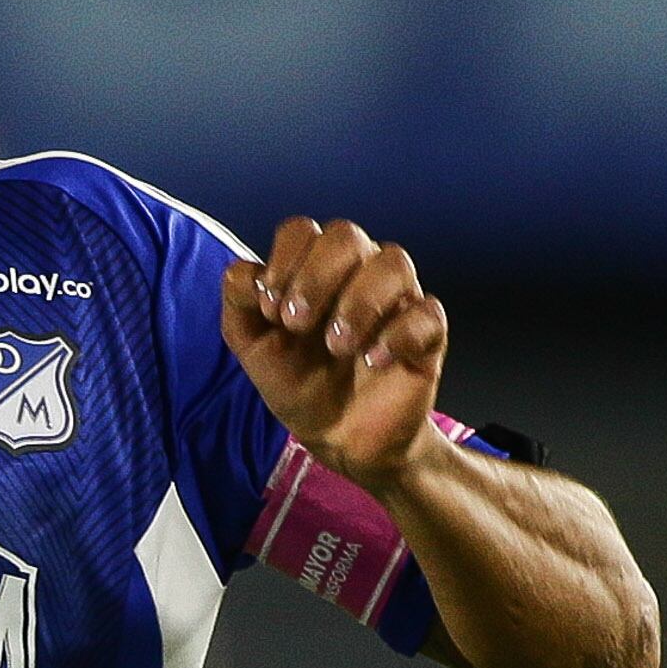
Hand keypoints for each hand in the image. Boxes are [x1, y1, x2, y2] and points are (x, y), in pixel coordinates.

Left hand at [221, 217, 447, 494]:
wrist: (337, 437)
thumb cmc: (295, 381)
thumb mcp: (251, 346)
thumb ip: (239, 304)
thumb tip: (245, 272)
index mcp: (312, 269)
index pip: (301, 230)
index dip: (283, 260)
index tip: (270, 309)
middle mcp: (356, 272)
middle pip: (346, 235)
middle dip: (316, 276)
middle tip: (296, 324)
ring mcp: (395, 298)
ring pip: (393, 262)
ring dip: (358, 302)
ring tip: (336, 347)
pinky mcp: (427, 333)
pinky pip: (427, 312)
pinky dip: (397, 334)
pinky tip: (373, 361)